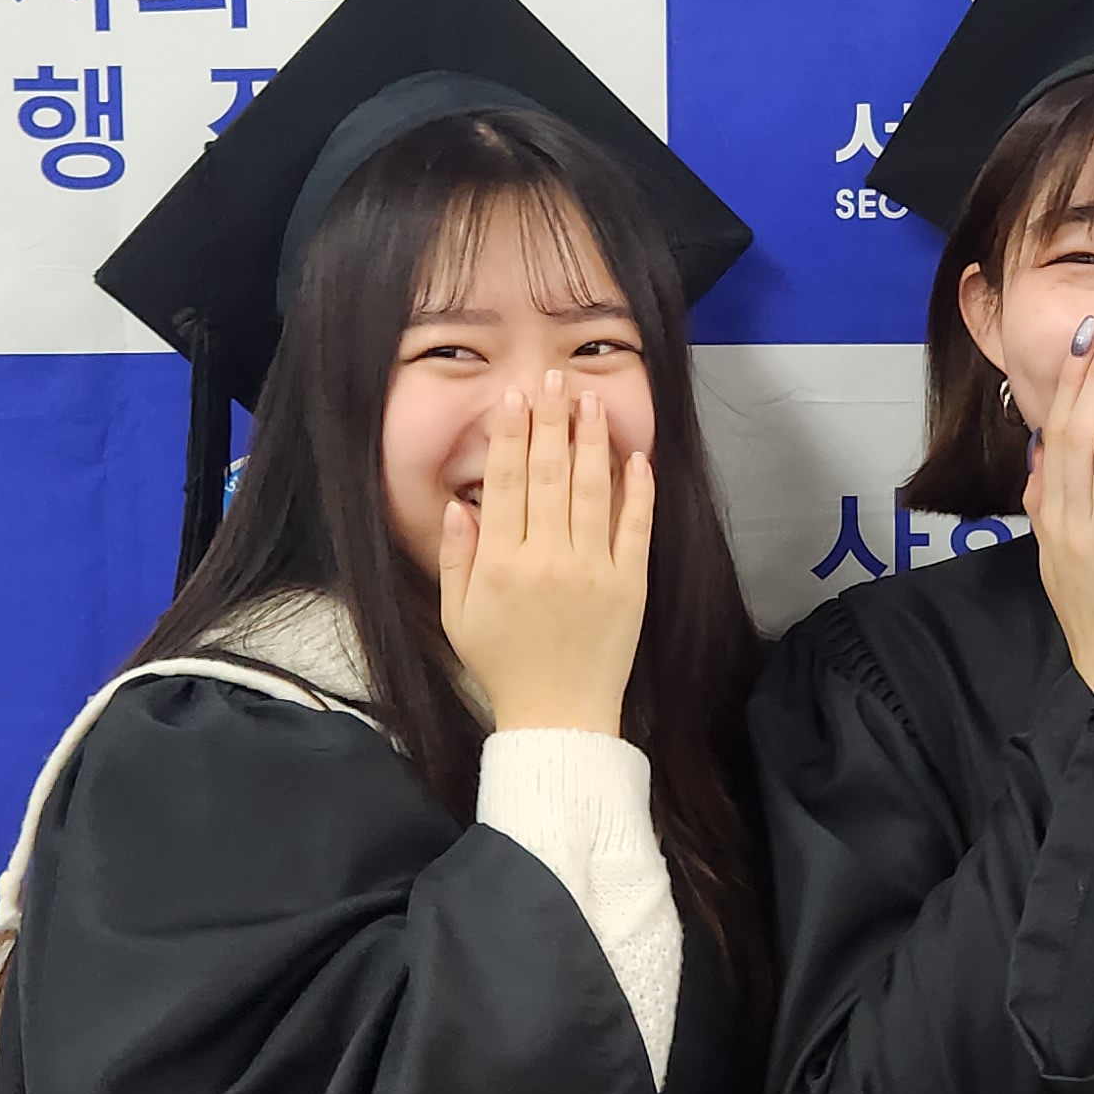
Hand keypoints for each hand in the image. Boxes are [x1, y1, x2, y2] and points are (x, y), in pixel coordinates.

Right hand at [437, 373, 654, 734]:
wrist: (559, 715)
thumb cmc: (503, 664)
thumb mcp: (457, 615)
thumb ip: (454, 557)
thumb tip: (458, 504)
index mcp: (500, 563)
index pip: (504, 482)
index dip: (509, 434)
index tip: (514, 397)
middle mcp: (547, 559)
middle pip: (549, 474)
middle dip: (550, 420)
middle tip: (553, 378)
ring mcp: (593, 570)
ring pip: (593, 490)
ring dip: (592, 440)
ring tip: (589, 399)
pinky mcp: (630, 584)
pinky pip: (636, 528)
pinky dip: (638, 490)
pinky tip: (635, 455)